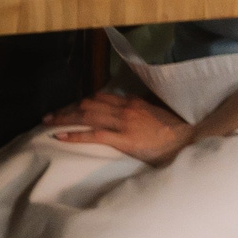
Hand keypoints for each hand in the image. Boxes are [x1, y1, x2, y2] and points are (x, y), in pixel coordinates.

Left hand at [47, 90, 193, 164]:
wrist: (190, 139)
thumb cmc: (173, 129)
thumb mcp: (152, 112)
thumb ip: (136, 107)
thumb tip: (123, 105)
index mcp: (129, 101)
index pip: (97, 98)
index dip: (78, 103)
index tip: (67, 108)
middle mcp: (123, 108)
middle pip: (86, 104)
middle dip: (66, 109)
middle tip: (49, 116)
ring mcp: (122, 123)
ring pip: (86, 116)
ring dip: (64, 118)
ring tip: (48, 123)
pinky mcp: (125, 139)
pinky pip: (94, 134)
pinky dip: (75, 134)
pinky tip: (60, 136)